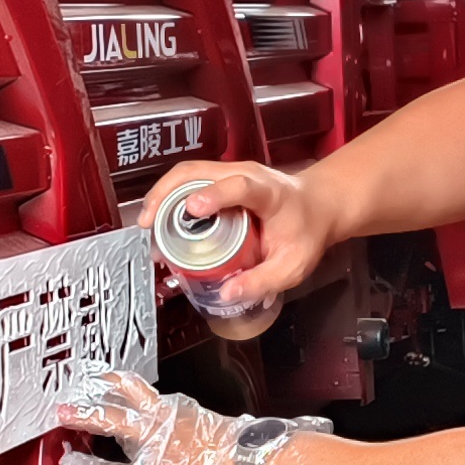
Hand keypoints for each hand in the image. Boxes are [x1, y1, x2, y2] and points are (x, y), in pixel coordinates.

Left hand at [49, 371, 323, 464]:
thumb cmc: (245, 451)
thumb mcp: (212, 433)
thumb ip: (187, 438)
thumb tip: (178, 452)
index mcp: (176, 409)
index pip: (137, 392)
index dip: (114, 386)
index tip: (98, 380)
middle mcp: (162, 420)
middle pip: (119, 398)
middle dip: (91, 393)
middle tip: (68, 389)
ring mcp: (156, 444)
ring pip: (113, 423)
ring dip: (85, 416)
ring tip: (62, 415)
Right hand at [143, 159, 318, 340]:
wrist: (318, 204)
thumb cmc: (307, 231)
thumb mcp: (293, 265)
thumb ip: (262, 280)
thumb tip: (226, 293)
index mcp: (269, 192)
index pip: (240, 186)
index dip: (216, 195)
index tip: (193, 209)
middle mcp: (245, 174)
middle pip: (198, 172)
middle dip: (167, 194)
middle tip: (148, 224)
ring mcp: (230, 172)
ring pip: (187, 173)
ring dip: (162, 195)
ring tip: (147, 226)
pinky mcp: (220, 177)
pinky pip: (188, 180)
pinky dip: (169, 197)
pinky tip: (159, 221)